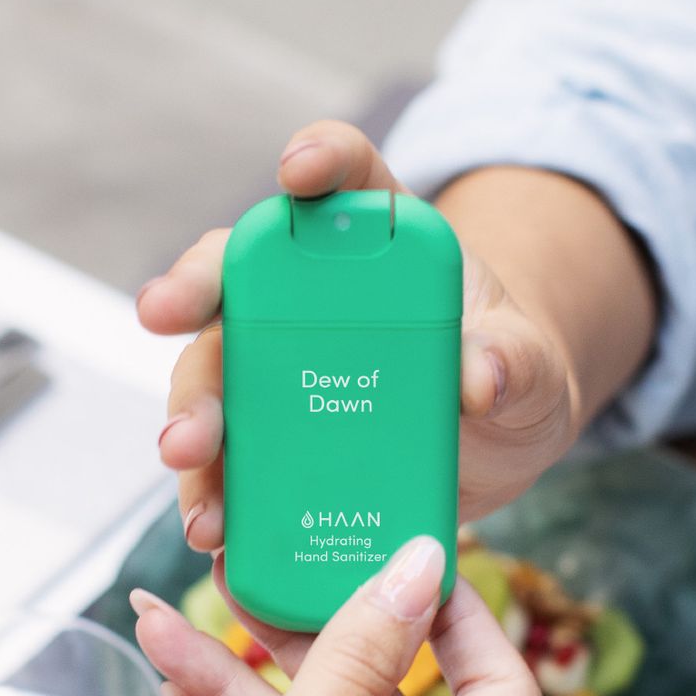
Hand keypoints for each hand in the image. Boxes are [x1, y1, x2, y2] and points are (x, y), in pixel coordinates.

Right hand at [137, 120, 578, 549]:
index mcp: (381, 250)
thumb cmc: (511, 377)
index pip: (349, 181)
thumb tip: (479, 380)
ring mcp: (287, 371)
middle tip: (165, 321)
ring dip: (193, 423)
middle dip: (194, 296)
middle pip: (241, 279)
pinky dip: (219, 497)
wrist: (500, 441)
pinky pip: (234, 462)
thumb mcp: (530, 367)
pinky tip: (218, 534)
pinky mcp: (280, 440)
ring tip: (197, 478)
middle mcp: (314, 301)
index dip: (321, 161)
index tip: (298, 173)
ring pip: (217, 378)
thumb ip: (515, 360)